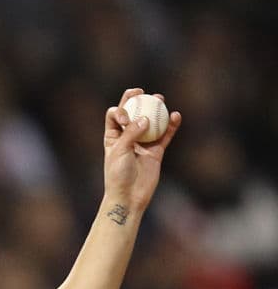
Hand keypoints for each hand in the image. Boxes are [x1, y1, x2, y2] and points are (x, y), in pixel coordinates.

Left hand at [103, 88, 181, 211]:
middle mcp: (127, 137)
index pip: (115, 115)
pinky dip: (171, 125)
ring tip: (161, 99)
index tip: (126, 118)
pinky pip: (165, 135)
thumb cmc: (118, 174)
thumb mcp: (120, 151)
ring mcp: (142, 143)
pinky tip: (176, 116)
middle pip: (133, 114)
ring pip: (151, 122)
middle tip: (143, 92)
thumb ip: (132, 134)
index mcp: (112, 136)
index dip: (121, 110)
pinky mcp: (156, 151)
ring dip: (156, 109)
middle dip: (137, 101)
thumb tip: (147, 118)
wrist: (129, 196)